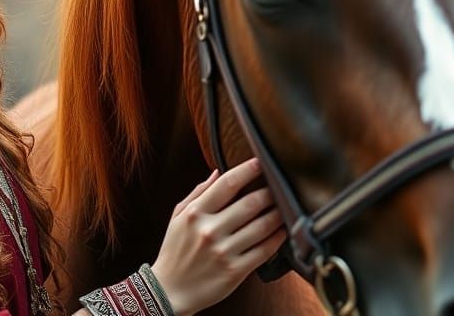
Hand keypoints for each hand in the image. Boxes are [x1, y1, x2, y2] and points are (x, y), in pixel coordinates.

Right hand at [150, 159, 285, 315]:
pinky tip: (282, 231)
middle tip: (278, 186)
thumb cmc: (175, 250)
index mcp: (195, 213)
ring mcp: (224, 252)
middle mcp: (210, 230)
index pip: (227, 184)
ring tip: (284, 207)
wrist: (169, 291)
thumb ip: (198, 193)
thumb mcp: (178, 217)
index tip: (260, 162)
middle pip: (250, 204)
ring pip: (261, 227)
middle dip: (269, 192)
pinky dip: (277, 239)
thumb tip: (218, 172)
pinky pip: (264, 250)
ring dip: (277, 214)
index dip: (247, 170)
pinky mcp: (235, 271)